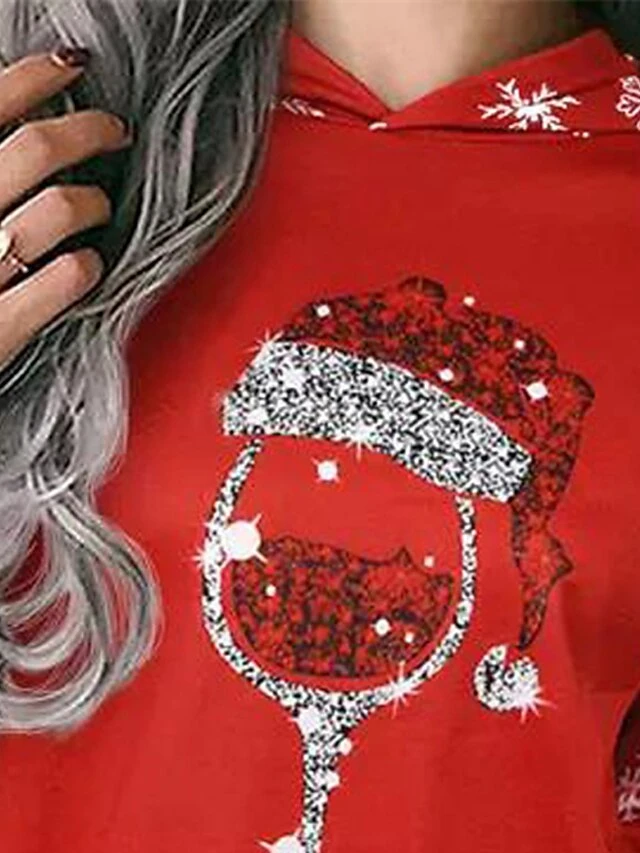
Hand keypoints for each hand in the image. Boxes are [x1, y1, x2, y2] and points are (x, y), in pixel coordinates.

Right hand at [0, 47, 131, 367]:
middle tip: (114, 132)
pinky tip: (89, 266)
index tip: (73, 68)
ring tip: (100, 207)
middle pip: (34, 149)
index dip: (34, 78)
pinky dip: (86, 267)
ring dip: (93, 202)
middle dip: (89, 131)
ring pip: (59, 209)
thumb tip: (20, 126)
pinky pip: (65, 279)